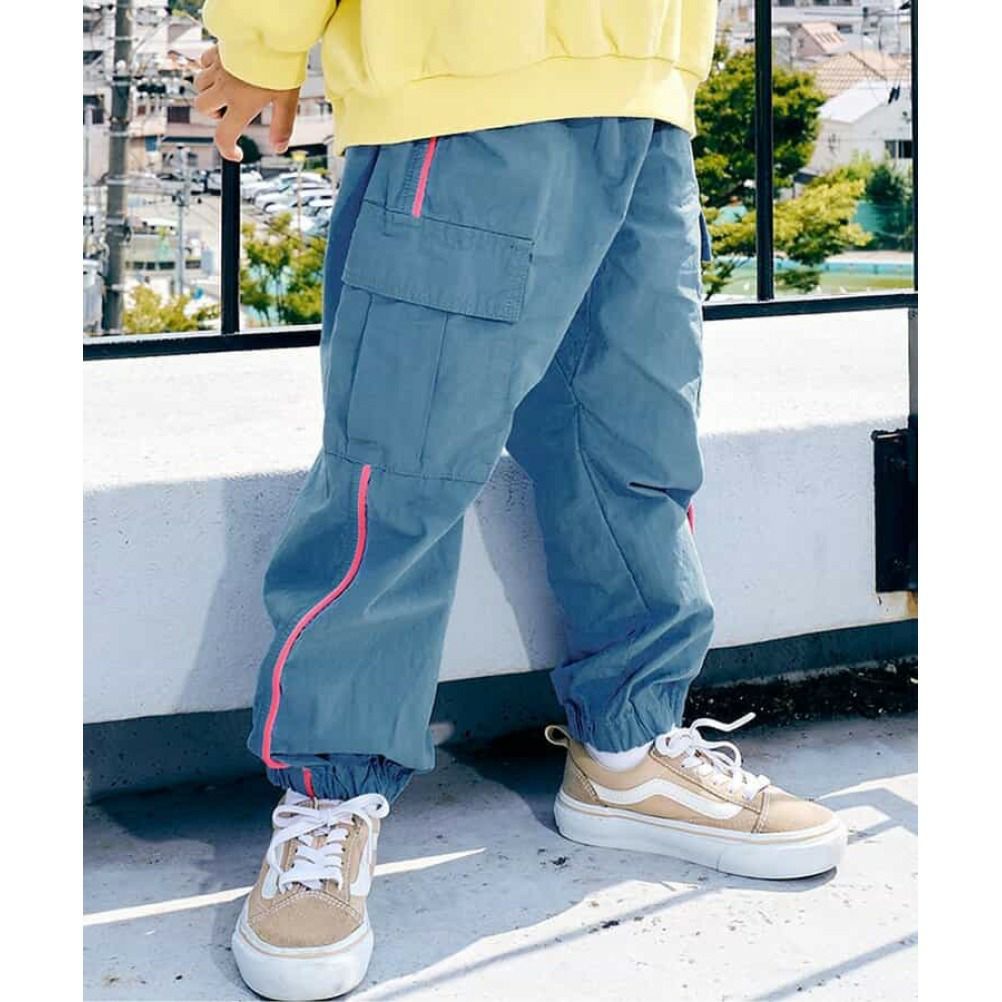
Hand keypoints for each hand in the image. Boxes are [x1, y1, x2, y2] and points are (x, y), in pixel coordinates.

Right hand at [193, 45, 299, 161]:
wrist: (272, 34)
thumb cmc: (281, 68)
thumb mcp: (287, 101)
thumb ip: (282, 126)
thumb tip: (278, 148)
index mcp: (241, 105)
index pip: (223, 136)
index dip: (227, 150)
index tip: (236, 153)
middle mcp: (224, 89)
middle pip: (202, 109)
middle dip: (213, 115)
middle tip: (230, 112)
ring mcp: (218, 69)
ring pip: (199, 85)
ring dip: (209, 92)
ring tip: (228, 91)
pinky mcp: (216, 52)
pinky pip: (202, 63)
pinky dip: (208, 70)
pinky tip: (223, 70)